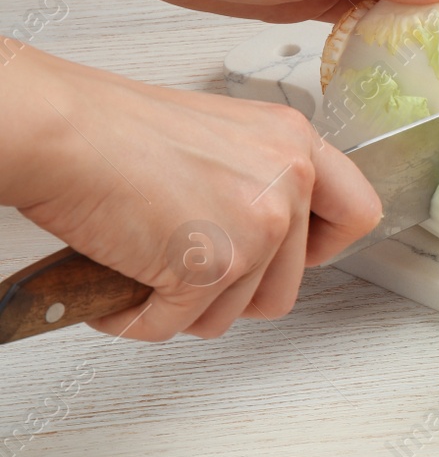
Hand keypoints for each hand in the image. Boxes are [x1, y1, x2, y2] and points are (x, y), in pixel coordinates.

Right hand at [1, 49, 381, 340]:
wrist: (63, 133)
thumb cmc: (117, 131)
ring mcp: (258, 226)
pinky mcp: (213, 267)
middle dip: (232, 291)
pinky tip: (116, 282)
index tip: (288, 257)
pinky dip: (137, 317)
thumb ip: (260, 180)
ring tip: (146, 267)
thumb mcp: (223, 138)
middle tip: (187, 269)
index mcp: (296, 143)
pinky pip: (176, 325)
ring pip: (236, 314)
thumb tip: (269, 237)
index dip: (322, 250)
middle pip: (288, 285)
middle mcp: (290, 181)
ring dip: (185, 306)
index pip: (358, 214)